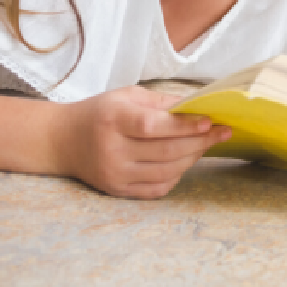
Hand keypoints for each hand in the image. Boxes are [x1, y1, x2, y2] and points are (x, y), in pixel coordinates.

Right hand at [53, 86, 231, 199]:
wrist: (63, 141)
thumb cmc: (100, 113)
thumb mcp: (126, 96)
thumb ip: (160, 102)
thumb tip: (196, 107)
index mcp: (113, 119)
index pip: (154, 126)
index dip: (184, 125)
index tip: (209, 121)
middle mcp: (113, 150)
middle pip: (166, 151)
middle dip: (199, 142)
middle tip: (222, 132)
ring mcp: (115, 174)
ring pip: (166, 171)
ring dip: (193, 158)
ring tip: (206, 145)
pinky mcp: (118, 190)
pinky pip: (157, 188)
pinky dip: (176, 175)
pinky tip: (184, 161)